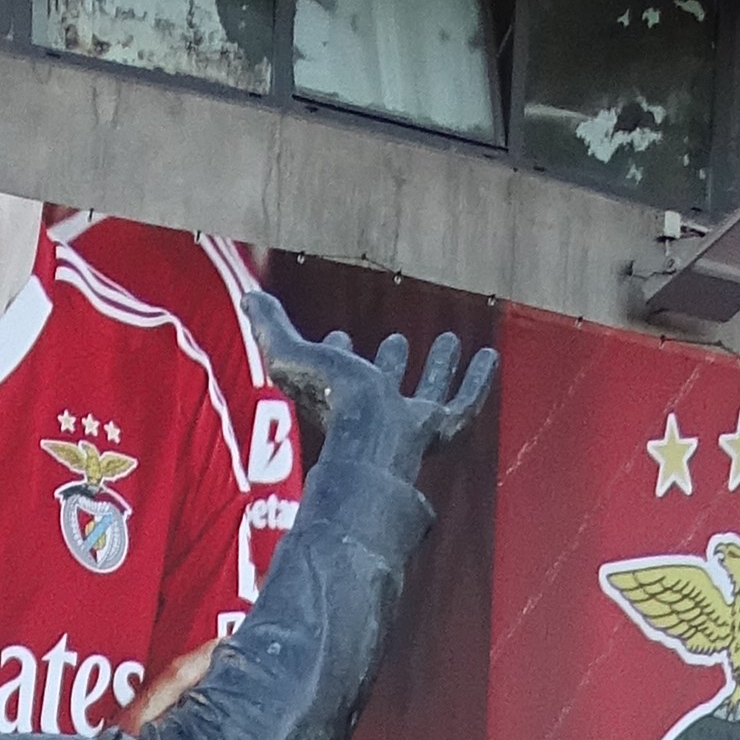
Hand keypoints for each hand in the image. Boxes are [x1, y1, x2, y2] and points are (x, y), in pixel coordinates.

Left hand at [242, 284, 498, 491]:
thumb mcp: (293, 358)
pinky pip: (463, 408)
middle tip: (396, 342)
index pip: (337, 377)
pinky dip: (476, 384)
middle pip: (383, 389)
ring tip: (450, 340)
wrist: (372, 440)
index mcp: (339, 400)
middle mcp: (374, 414)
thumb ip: (272, 329)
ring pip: (427, 398)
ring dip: (436, 371)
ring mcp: (408, 426)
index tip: (339, 339)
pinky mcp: (438, 431)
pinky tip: (489, 356)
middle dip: (389, 365)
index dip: (336, 358)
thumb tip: (249, 299)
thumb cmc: (331, 404)